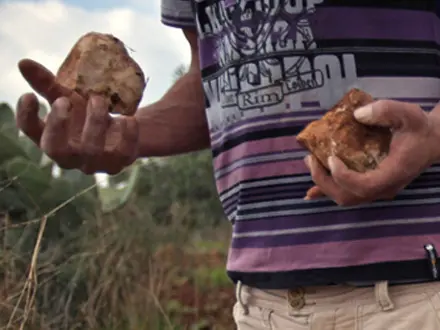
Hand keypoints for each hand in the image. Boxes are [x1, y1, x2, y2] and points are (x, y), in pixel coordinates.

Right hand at [16, 59, 138, 173]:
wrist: (122, 128)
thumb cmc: (87, 114)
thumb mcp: (69, 98)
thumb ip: (48, 84)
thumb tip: (24, 63)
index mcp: (52, 138)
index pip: (31, 133)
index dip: (26, 116)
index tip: (28, 95)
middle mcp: (70, 156)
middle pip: (56, 149)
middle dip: (58, 125)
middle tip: (65, 100)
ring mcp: (95, 162)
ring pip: (91, 150)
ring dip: (94, 122)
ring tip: (98, 99)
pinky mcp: (120, 161)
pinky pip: (124, 152)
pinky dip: (127, 134)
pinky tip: (128, 118)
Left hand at [304, 99, 439, 205]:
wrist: (430, 141)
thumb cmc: (418, 129)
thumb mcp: (408, 114)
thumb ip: (386, 111)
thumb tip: (357, 114)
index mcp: (394, 173)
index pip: (365, 186)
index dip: (344, 177)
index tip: (330, 157)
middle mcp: (384, 187)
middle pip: (348, 196)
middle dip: (325, 180)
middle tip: (311, 159)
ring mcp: (377, 190)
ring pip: (345, 197)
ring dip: (323, 184)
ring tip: (311, 161)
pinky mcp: (370, 187)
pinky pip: (347, 194)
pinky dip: (327, 192)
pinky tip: (311, 192)